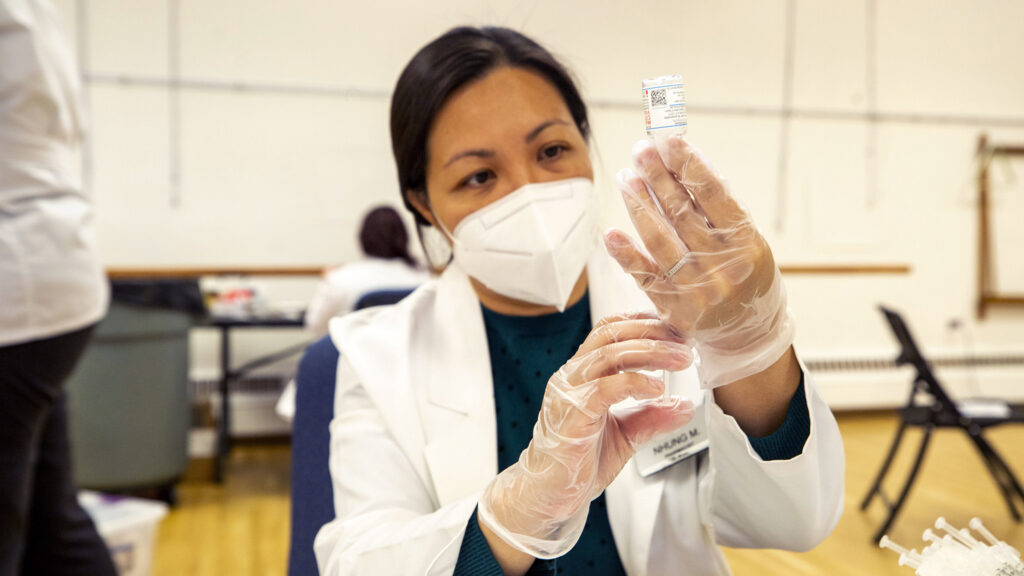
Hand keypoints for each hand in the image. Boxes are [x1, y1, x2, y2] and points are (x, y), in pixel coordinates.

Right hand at [478, 312, 695, 558]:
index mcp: (582, 374)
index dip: (642, 322)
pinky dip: (634, 383)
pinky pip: (603, 388)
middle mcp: (572, 376)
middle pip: (611, 334)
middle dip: (653, 332)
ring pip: (609, 355)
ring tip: (680, 361)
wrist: (550, 496)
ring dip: (651, 353)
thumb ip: (653, 417)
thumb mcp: (626, 435)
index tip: (675, 329)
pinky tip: (656, 387)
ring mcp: (568, 393)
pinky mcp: (571, 415)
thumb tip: (685, 405)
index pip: (609, 330)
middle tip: (686, 343)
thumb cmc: (579, 462)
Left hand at [604, 136, 793, 388]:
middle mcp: (723, 268)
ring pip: (660, 240)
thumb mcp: (750, 242)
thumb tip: (688, 164)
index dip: (689, 165)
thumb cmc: (749, 278)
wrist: (750, 335)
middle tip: (641, 151)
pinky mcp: (674, 309)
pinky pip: (645, 277)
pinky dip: (627, 255)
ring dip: (639, 205)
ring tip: (625, 177)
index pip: (713, 196)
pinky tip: (612, 233)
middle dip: (658, 177)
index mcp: (748, 245)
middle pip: (682, 213)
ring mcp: (696, 290)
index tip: (669, 141)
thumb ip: (721, 210)